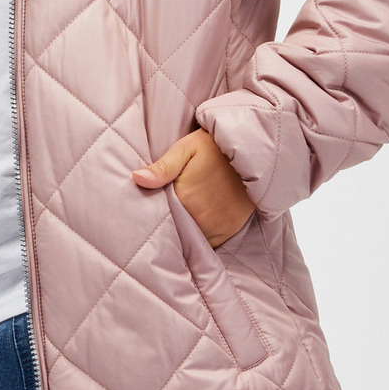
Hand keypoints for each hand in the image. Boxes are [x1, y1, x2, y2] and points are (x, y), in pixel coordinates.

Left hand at [131, 128, 253, 247]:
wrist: (252, 148)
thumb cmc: (214, 146)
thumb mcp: (185, 149)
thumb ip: (162, 167)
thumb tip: (136, 178)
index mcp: (185, 200)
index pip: (161, 222)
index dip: (154, 221)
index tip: (148, 219)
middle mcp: (202, 219)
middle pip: (177, 234)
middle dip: (170, 229)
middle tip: (163, 221)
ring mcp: (218, 227)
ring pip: (193, 240)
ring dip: (186, 234)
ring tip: (180, 223)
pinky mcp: (230, 229)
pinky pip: (210, 243)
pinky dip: (202, 237)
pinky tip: (196, 225)